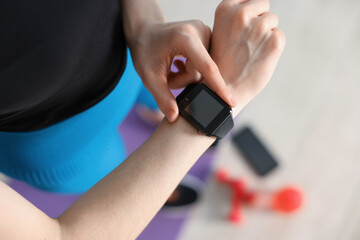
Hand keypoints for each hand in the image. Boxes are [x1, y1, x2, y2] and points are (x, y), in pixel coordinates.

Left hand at [127, 20, 235, 121]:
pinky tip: (179, 63)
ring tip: (172, 68)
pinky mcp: (208, 37)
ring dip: (187, 76)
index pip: (207, 67)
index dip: (219, 87)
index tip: (232, 102)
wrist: (145, 32)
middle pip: (202, 72)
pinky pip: (206, 64)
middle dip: (184, 81)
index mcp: (185, 37)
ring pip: (204, 70)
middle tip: (167, 76)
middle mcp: (199, 31)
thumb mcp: (148, 76)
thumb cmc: (145, 50)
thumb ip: (162, 97)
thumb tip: (174, 117)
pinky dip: (192, 69)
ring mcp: (206, 32)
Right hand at [211, 0, 285, 115]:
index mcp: (225, 8)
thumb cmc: (222, 63)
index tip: (241, 28)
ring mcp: (258, 27)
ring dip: (265, 34)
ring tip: (249, 53)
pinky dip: (272, 48)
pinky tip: (258, 59)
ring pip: (272, 21)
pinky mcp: (274, 41)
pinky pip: (279, 36)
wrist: (224, 90)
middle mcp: (241, 14)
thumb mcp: (221, 31)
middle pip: (263, 5)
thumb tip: (259, 7)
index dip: (248, 13)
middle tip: (245, 44)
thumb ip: (235, 17)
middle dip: (258, 21)